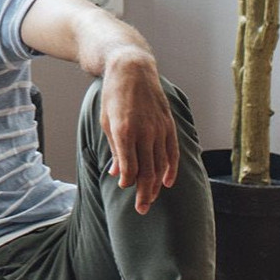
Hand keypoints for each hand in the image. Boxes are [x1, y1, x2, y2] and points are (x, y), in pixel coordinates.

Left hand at [99, 52, 178, 213]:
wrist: (132, 69)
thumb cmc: (113, 96)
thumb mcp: (106, 122)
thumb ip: (115, 150)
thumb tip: (117, 174)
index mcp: (124, 131)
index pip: (130, 167)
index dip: (128, 182)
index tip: (124, 189)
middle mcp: (145, 132)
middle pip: (148, 171)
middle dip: (144, 193)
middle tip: (141, 210)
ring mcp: (159, 128)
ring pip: (161, 165)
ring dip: (156, 186)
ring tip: (151, 200)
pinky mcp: (168, 124)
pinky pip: (172, 152)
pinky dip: (171, 169)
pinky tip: (167, 182)